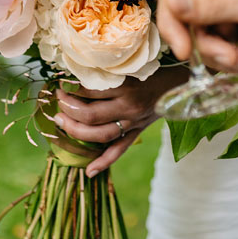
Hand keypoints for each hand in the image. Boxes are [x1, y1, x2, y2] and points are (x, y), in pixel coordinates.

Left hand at [53, 68, 187, 175]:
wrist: (179, 83)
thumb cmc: (151, 69)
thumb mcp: (129, 66)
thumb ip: (107, 72)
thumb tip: (76, 74)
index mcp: (125, 86)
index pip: (90, 91)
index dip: (70, 89)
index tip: (60, 84)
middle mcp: (128, 106)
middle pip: (91, 115)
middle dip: (68, 111)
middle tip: (58, 104)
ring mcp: (133, 123)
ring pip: (100, 135)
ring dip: (77, 131)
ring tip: (62, 123)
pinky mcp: (137, 132)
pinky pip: (119, 150)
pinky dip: (104, 162)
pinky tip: (89, 172)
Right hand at [157, 0, 237, 72]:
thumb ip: (213, 5)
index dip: (175, 23)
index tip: (185, 51)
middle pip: (185, 22)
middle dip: (209, 47)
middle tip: (236, 60)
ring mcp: (220, 8)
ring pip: (199, 41)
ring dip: (223, 58)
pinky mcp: (228, 29)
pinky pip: (214, 50)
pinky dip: (232, 61)